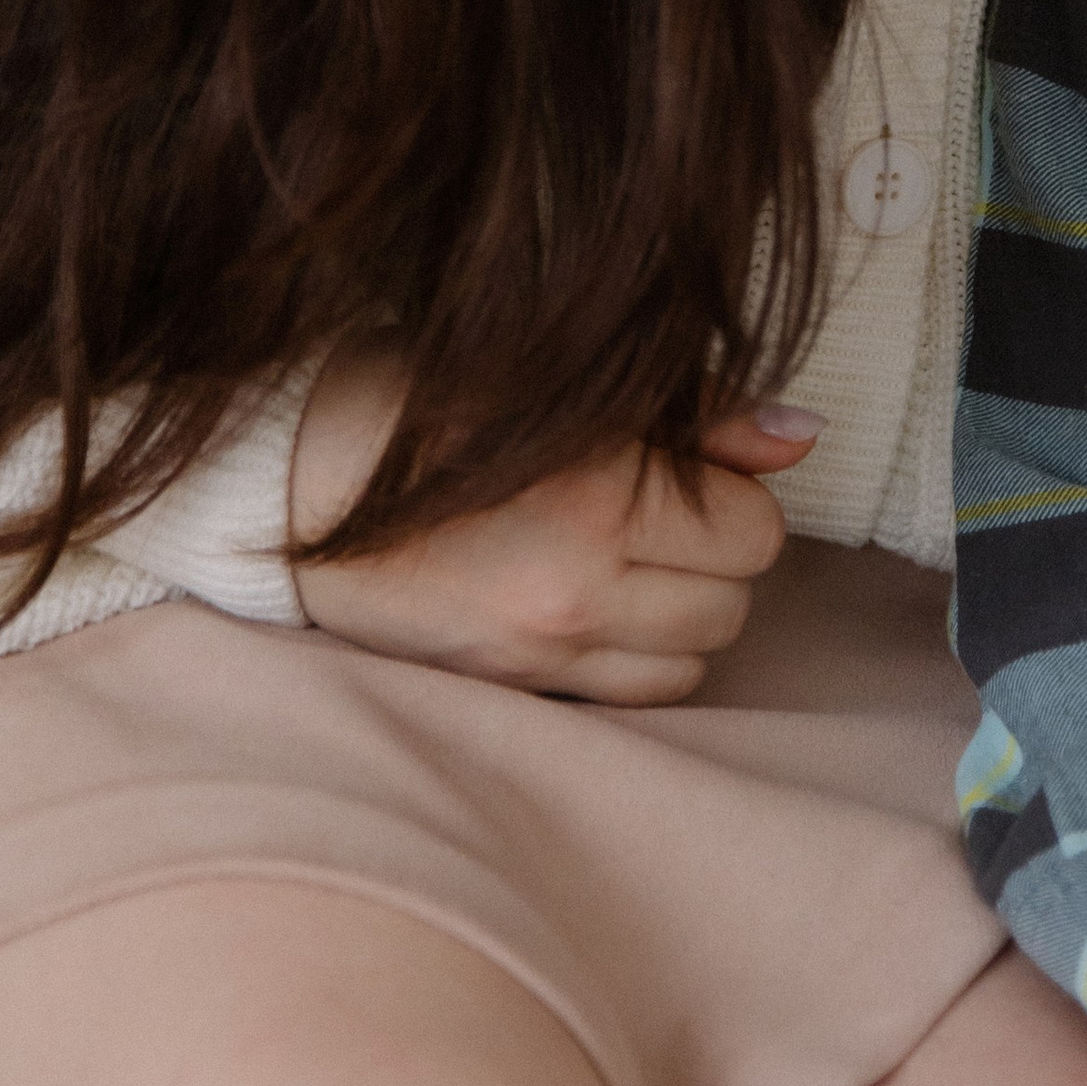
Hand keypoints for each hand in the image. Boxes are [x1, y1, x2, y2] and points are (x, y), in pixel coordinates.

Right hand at [289, 339, 820, 701]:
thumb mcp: (564, 382)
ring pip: (691, 668)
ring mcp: (539, 657)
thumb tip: (803, 435)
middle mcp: (576, 593)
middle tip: (658, 514)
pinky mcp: (508, 693)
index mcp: (598, 498)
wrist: (283, 487)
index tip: (689, 471)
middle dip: (715, 559)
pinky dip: (633, 661)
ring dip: (681, 618)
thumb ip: (697, 413)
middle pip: (733, 607)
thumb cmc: (422, 403)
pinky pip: (628, 702)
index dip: (735, 494)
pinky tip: (593, 610)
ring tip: (626, 564)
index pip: (755, 532)